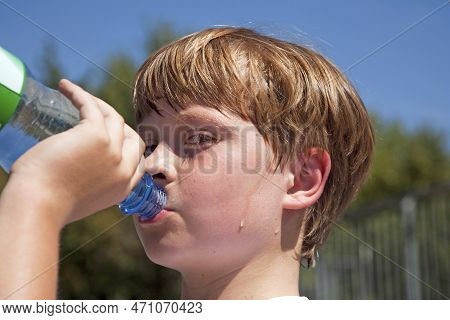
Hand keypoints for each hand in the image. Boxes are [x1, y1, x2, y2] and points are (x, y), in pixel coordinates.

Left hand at [7, 79, 144, 227]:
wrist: (39, 206)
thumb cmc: (48, 205)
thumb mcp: (82, 199)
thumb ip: (91, 185)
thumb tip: (78, 168)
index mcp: (123, 188)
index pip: (138, 161)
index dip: (127, 146)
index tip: (111, 137)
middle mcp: (124, 169)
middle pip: (133, 137)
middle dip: (117, 125)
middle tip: (94, 116)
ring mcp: (113, 151)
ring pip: (114, 117)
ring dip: (96, 103)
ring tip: (73, 96)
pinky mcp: (97, 135)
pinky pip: (92, 106)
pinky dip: (78, 93)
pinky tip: (64, 87)